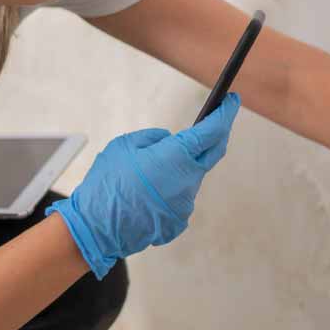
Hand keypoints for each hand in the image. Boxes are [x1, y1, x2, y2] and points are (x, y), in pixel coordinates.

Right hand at [47, 92, 240, 278]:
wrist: (96, 228)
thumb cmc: (108, 184)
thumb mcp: (125, 145)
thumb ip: (154, 138)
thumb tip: (170, 141)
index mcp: (177, 157)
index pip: (213, 130)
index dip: (225, 113)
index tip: (232, 101)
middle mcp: (189, 180)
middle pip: (213, 152)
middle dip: (217, 135)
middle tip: (214, 122)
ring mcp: (186, 203)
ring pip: (191, 177)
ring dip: (182, 168)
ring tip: (154, 168)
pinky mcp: (179, 220)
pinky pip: (180, 197)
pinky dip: (169, 190)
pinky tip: (148, 192)